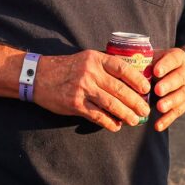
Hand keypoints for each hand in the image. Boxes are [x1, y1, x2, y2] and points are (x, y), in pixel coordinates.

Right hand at [32, 50, 150, 131]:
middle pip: (120, 89)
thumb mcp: (85, 59)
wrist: (38, 76)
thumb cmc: (65, 68)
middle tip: (145, 110)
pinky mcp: (75, 104)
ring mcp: (82, 88)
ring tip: (135, 121)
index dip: (137, 79)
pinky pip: (98, 115)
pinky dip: (110, 122)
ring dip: (126, 114)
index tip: (146, 89)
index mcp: (94, 59)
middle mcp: (90, 72)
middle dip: (136, 102)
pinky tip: (116, 126)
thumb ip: (103, 68)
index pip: (122, 68)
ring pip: (111, 104)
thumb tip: (128, 83)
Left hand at [151, 48, 184, 130]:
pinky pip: (179, 111)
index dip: (166, 65)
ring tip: (160, 107)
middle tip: (157, 91)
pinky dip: (168, 119)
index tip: (156, 72)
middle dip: (168, 85)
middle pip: (180, 78)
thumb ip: (144, 62)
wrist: (181, 70)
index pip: (174, 59)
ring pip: (182, 95)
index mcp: (178, 57)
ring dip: (171, 102)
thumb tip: (123, 69)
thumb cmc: (160, 62)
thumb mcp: (155, 57)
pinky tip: (158, 125)